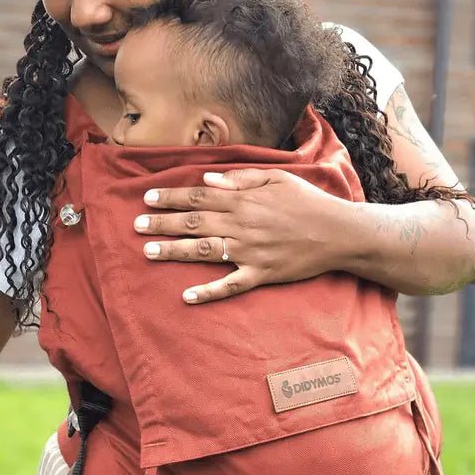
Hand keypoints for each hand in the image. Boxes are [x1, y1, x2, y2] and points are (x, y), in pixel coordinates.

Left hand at [133, 169, 347, 303]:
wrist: (338, 233)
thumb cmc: (309, 202)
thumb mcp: (278, 178)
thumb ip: (241, 178)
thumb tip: (208, 180)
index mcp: (244, 200)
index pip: (198, 197)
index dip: (171, 198)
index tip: (147, 198)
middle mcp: (241, 225)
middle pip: (194, 223)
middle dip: (162, 223)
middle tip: (136, 225)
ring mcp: (249, 252)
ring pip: (203, 251)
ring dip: (173, 251)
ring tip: (148, 251)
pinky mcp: (260, 274)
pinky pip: (230, 285)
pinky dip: (208, 292)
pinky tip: (186, 296)